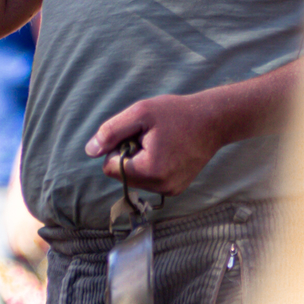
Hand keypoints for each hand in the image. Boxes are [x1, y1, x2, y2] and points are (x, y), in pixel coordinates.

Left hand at [87, 89, 224, 197]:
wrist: (213, 121)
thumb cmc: (176, 113)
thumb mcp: (140, 113)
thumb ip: (111, 131)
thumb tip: (90, 151)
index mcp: (150, 170)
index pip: (111, 168)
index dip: (117, 148)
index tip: (136, 134)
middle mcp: (161, 187)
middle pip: (123, 175)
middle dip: (129, 156)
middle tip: (149, 137)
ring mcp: (170, 190)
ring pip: (136, 179)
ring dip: (140, 161)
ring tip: (160, 143)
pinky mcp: (176, 189)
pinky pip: (150, 181)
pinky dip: (152, 167)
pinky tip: (168, 151)